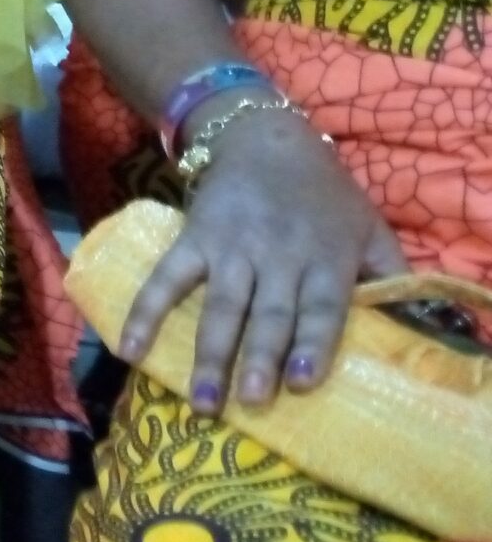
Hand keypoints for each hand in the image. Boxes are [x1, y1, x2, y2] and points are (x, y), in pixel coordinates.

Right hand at [120, 104, 404, 411]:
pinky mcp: (193, 239)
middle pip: (269, 314)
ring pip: (221, 306)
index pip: (322, 308)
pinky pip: (166, 278)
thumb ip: (390, 275)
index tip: (302, 382)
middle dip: (258, 358)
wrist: (265, 140)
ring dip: (210, 353)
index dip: (313, 345)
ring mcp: (231, 248)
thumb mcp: (369, 228)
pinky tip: (130, 347)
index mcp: (325, 259)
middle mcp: (279, 256)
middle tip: (250, 402)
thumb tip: (411, 327)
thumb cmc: (324, 195)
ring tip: (202, 400)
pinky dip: (145, 312)